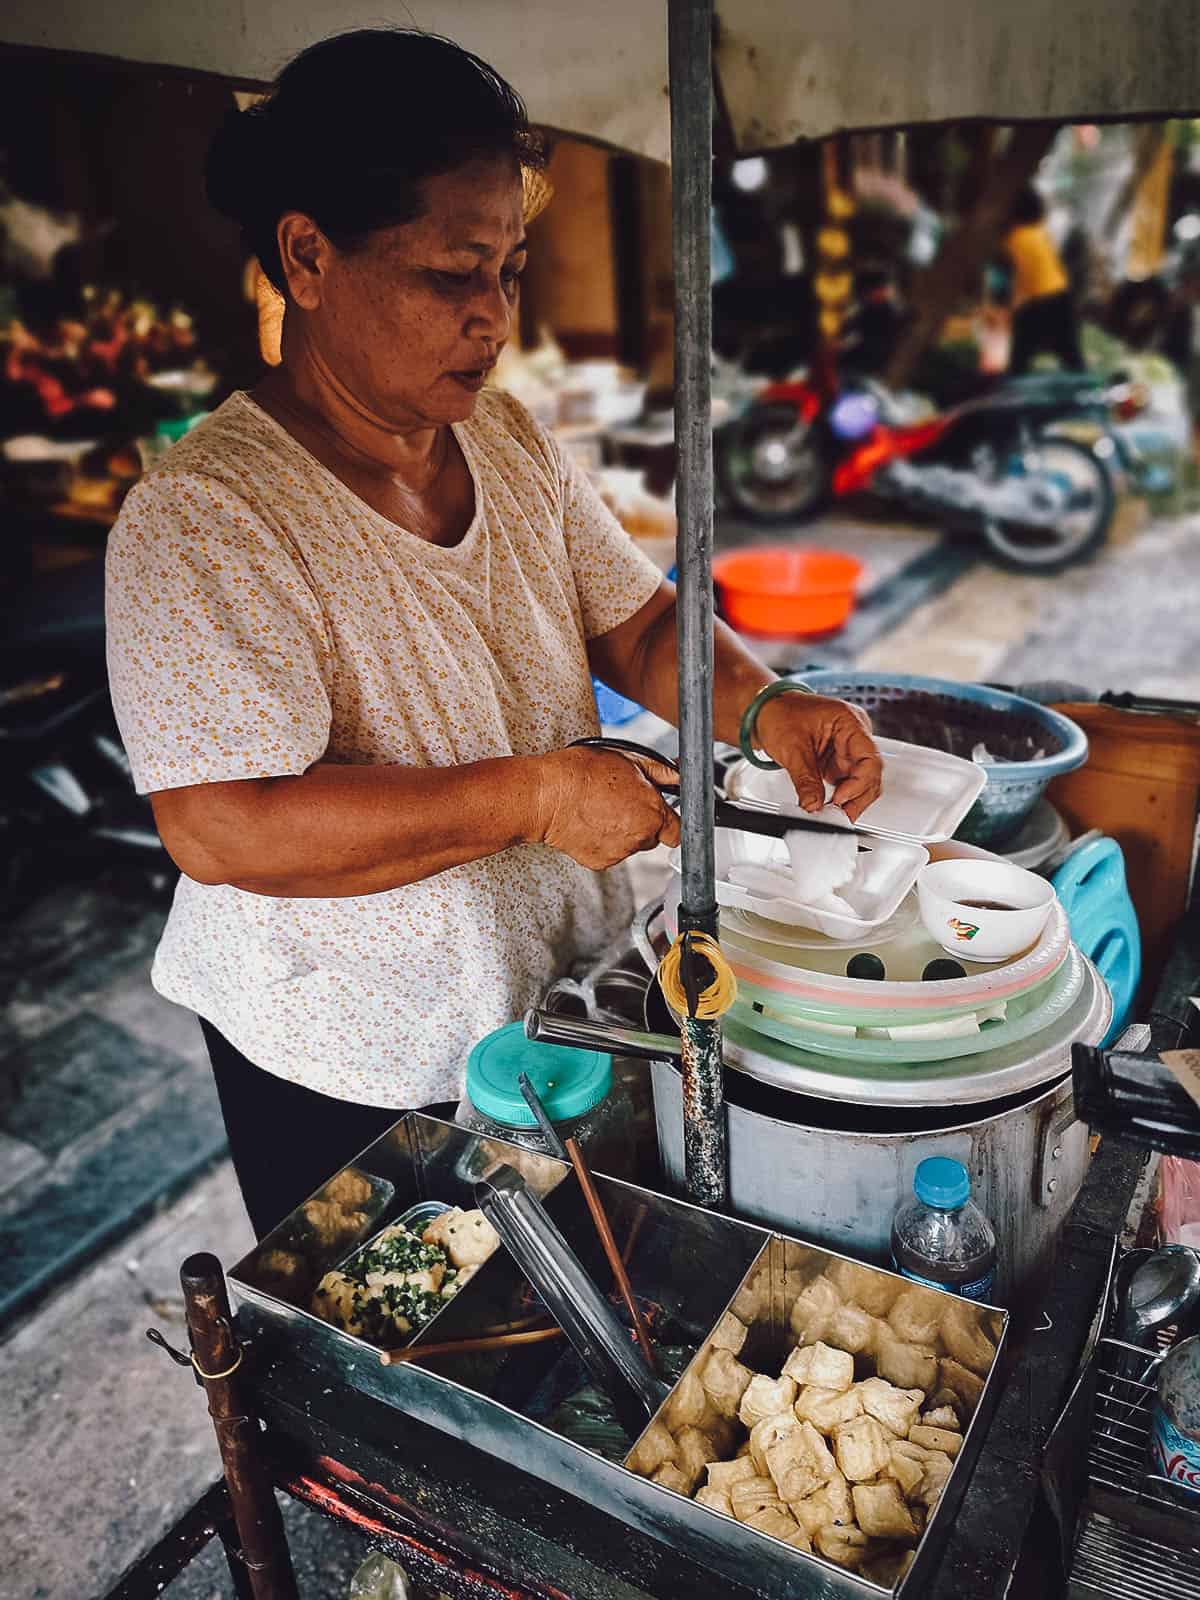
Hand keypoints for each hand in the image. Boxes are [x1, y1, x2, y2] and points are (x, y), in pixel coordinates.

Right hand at [534, 746, 682, 869]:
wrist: (547, 795)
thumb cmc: (582, 774)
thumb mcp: (629, 760)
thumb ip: (662, 772)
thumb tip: (679, 775)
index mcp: (652, 813)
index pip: (679, 830)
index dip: (670, 820)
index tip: (661, 813)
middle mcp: (640, 837)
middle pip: (654, 837)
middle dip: (644, 822)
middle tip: (622, 802)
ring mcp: (619, 853)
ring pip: (631, 844)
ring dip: (623, 831)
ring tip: (601, 809)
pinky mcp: (599, 862)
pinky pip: (609, 853)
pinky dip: (603, 841)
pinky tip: (590, 822)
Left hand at [754, 693, 882, 820]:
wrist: (763, 712)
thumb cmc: (778, 713)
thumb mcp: (791, 748)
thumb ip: (805, 780)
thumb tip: (814, 806)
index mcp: (849, 721)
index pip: (870, 757)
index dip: (860, 783)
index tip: (840, 799)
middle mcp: (853, 735)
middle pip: (870, 773)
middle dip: (858, 797)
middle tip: (841, 815)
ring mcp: (846, 749)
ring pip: (861, 782)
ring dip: (851, 800)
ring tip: (834, 814)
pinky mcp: (836, 761)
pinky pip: (847, 783)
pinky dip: (840, 798)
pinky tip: (830, 807)